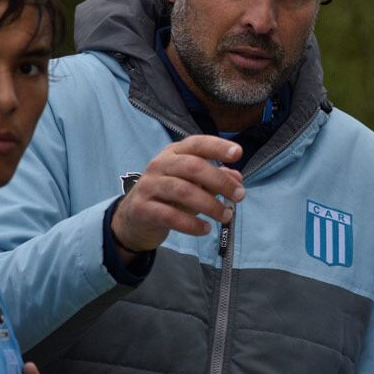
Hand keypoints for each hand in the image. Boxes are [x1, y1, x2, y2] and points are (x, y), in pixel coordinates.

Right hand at [112, 135, 245, 255]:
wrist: (134, 218)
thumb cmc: (170, 196)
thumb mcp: (194, 184)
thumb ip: (215, 179)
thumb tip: (238, 179)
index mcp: (174, 153)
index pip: (197, 143)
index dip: (218, 147)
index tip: (238, 154)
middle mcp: (160, 164)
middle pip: (193, 167)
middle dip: (220, 181)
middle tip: (240, 196)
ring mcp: (149, 185)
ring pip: (183, 191)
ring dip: (210, 205)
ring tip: (226, 216)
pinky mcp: (142, 208)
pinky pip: (170, 216)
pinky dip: (191, 224)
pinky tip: (205, 229)